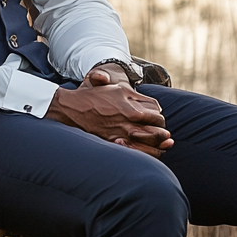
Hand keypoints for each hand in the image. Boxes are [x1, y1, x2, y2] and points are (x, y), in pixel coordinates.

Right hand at [46, 69, 173, 157]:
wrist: (71, 109)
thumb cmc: (89, 95)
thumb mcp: (105, 83)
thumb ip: (119, 86)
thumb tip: (123, 87)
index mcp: (129, 104)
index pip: (156, 112)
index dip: (159, 117)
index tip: (157, 118)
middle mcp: (128, 119)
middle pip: (157, 130)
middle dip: (163, 133)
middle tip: (165, 135)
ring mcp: (121, 132)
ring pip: (149, 143)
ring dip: (159, 146)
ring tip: (163, 145)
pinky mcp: (114, 142)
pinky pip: (136, 151)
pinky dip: (145, 153)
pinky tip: (149, 153)